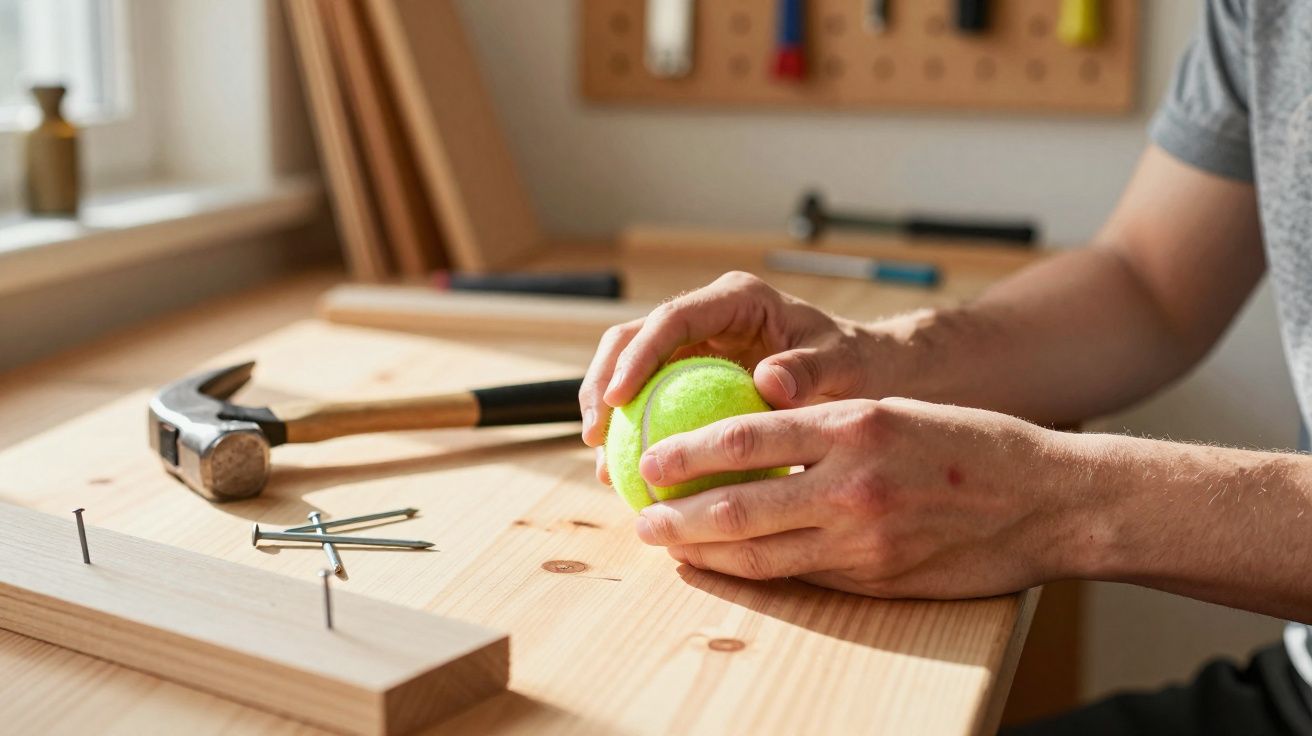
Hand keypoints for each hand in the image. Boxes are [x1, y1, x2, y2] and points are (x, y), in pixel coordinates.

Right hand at [580, 272, 882, 478]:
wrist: (862, 376)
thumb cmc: (854, 366)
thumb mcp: (842, 366)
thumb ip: (809, 370)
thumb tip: (770, 379)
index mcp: (736, 300)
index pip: (672, 318)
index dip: (637, 355)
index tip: (617, 398)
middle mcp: (707, 316)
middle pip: (633, 337)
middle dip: (603, 381)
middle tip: (596, 433)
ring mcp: (694, 346)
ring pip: (629, 367)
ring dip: (606, 409)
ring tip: (600, 459)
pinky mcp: (690, 376)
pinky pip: (648, 399)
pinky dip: (632, 432)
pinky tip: (622, 473)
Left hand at [632, 397, 1087, 598]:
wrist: (1049, 500)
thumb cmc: (974, 446)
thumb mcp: (897, 412)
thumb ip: (827, 429)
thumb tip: (757, 445)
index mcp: (854, 424)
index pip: (747, 438)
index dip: (689, 453)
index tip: (652, 459)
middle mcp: (852, 481)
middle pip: (740, 506)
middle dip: (680, 516)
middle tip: (642, 518)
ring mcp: (864, 537)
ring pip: (762, 552)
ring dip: (707, 554)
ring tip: (671, 549)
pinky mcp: (877, 577)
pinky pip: (802, 575)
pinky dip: (758, 573)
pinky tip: (730, 568)